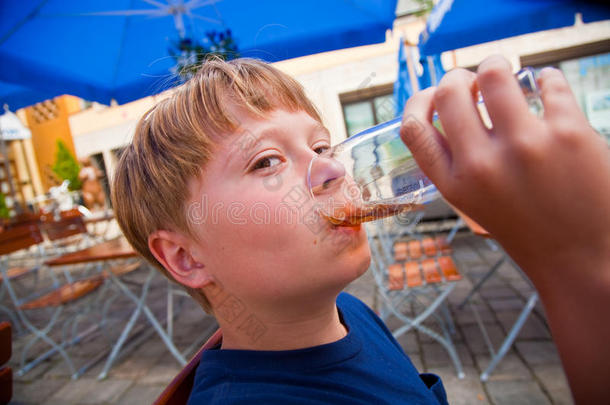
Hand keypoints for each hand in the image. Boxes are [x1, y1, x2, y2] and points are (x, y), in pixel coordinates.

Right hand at [400, 55, 609, 273]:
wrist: (580, 259)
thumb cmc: (526, 229)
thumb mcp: (473, 204)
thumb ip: (456, 162)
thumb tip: (454, 109)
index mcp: (454, 184)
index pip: (413, 127)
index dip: (418, 102)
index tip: (433, 96)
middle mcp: (481, 164)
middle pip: (450, 92)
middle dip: (459, 77)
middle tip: (473, 83)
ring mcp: (524, 146)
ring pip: (494, 73)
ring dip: (496, 64)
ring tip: (504, 73)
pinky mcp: (568, 133)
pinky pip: (549, 81)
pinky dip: (545, 79)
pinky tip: (545, 87)